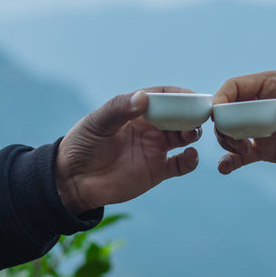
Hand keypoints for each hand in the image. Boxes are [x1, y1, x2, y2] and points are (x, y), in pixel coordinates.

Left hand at [56, 87, 201, 214]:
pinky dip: (190, 161)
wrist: (73, 181)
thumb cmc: (82, 145)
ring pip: (184, 137)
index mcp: (136, 112)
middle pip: (178, 115)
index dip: (178, 95)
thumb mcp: (98, 122)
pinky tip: (190, 155)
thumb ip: (120, 108)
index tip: (191, 96)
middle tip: (201, 114)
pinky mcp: (157, 171)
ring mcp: (155, 149)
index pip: (162, 97)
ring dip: (193, 133)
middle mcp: (149, 128)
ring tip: (193, 133)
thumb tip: (143, 98)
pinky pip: (181, 165)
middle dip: (191, 113)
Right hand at [213, 71, 275, 174]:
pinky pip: (239, 155)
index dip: (221, 98)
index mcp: (270, 85)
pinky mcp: (265, 150)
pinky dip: (229, 160)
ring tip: (243, 151)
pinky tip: (225, 167)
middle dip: (222, 124)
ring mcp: (261, 128)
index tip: (218, 115)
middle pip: (226, 111)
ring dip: (226, 142)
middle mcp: (261, 105)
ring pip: (229, 132)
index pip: (234, 87)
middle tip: (237, 139)